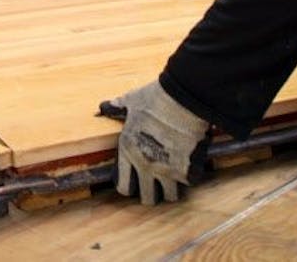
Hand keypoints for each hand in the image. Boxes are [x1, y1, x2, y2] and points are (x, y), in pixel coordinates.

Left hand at [99, 80, 209, 204]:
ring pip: (169, 196)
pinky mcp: (186, 170)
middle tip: (158, 185)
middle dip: (153, 192)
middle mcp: (144, 165)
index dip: (130, 186)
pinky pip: (189, 183)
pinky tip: (192, 166)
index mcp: (127, 150)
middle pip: (147, 198)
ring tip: (176, 180)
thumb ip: (117, 108)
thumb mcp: (131, 101)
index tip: (136, 183)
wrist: (183, 98)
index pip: (124, 186)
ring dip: (173, 189)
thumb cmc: (155, 98)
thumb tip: (104, 106)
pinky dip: (192, 176)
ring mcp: (165, 170)